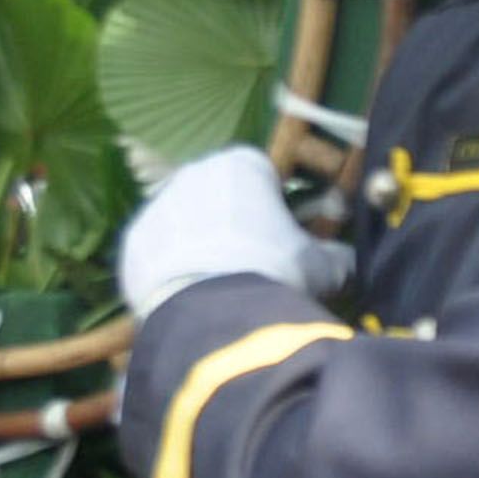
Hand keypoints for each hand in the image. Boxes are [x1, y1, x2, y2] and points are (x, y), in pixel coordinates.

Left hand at [114, 145, 341, 324]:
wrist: (217, 313)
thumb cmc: (277, 272)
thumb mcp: (323, 267)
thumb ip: (335, 256)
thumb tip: (346, 261)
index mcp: (242, 164)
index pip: (260, 173)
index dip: (272, 204)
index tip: (280, 236)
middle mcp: (193, 173)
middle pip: (216, 194)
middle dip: (230, 222)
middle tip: (249, 264)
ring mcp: (157, 207)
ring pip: (182, 223)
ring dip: (197, 246)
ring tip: (217, 288)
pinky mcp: (132, 243)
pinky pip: (155, 254)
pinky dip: (169, 273)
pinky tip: (188, 300)